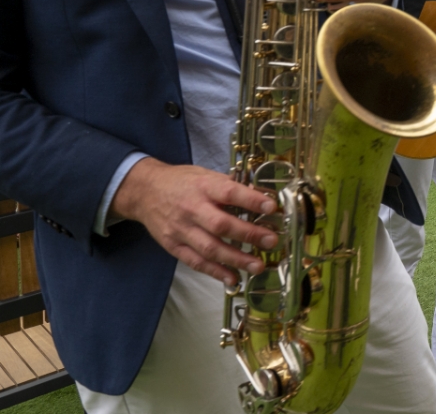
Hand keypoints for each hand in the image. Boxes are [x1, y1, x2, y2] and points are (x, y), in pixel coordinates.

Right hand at [111, 159, 278, 285]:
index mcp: (203, 187)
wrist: (144, 192)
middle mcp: (192, 209)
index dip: (251, 200)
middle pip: (220, 225)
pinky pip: (196, 262)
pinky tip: (233, 278)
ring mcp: (181, 230)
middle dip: (248, 234)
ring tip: (257, 266)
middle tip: (271, 241)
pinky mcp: (173, 246)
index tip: (272, 207)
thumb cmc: (182, 182)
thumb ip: (230, 187)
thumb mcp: (206, 175)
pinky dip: (215, 272)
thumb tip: (263, 196)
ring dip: (236, 259)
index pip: (229, 193)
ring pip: (209, 248)